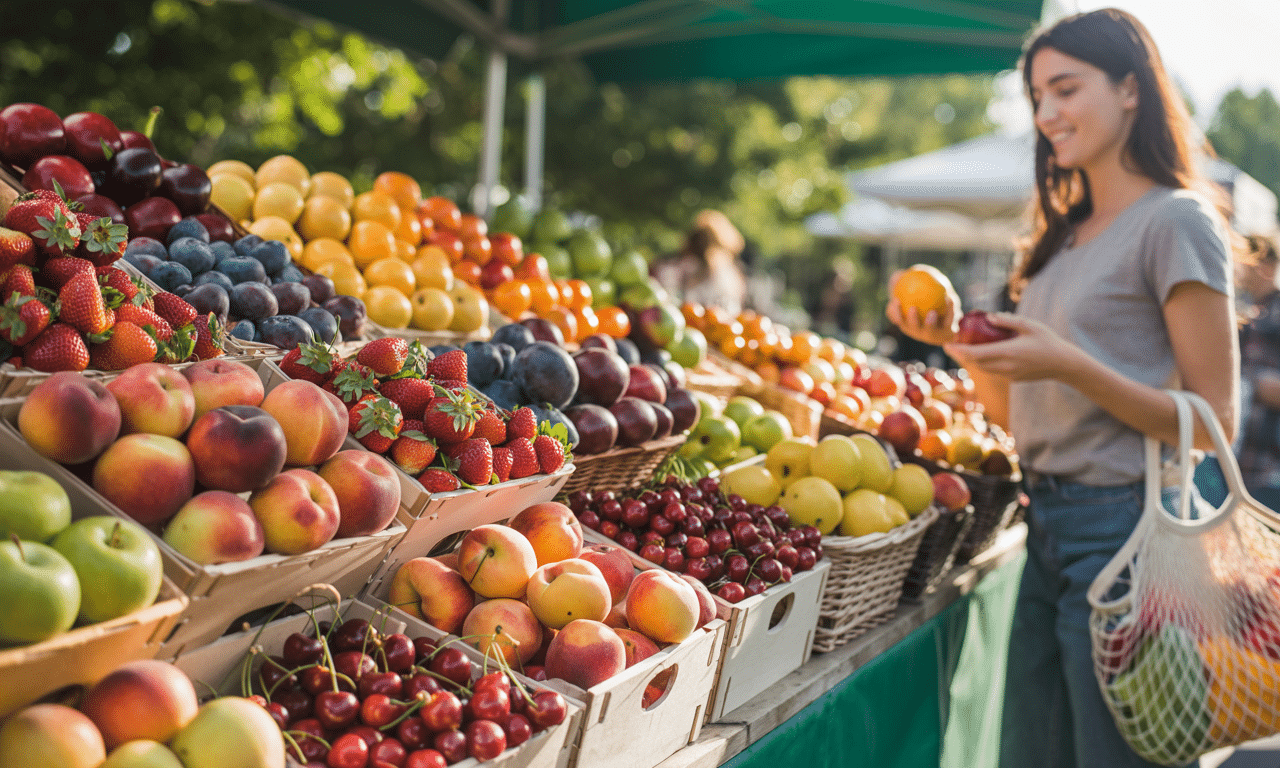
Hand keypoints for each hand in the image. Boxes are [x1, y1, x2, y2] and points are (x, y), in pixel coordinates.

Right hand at [884, 270, 959, 345]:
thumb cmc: (925, 291)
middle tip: (913, 308)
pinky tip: (949, 298)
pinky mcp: (948, 334)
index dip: (894, 312)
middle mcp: (918, 332)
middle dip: (911, 321)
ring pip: (931, 332)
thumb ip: (904, 281)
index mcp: (907, 322)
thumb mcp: (914, 284)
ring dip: (930, 324)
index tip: (896, 300)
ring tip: (932, 312)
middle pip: (912, 329)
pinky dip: (949, 311)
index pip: (897, 318)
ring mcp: (933, 335)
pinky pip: (949, 323)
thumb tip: (897, 277)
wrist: (946, 305)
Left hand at [944, 313, 1087, 381]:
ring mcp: (1009, 374)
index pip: (975, 354)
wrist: (1064, 364)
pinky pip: (992, 371)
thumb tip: (987, 316)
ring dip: (971, 361)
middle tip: (951, 345)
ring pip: (983, 369)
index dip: (958, 351)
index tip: (946, 345)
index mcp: (1007, 352)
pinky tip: (981, 355)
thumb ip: (1007, 321)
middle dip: (960, 356)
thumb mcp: (1029, 325)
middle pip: (975, 364)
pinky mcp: (1012, 379)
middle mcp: (1005, 366)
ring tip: (963, 349)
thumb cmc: (1048, 341)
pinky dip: (983, 364)